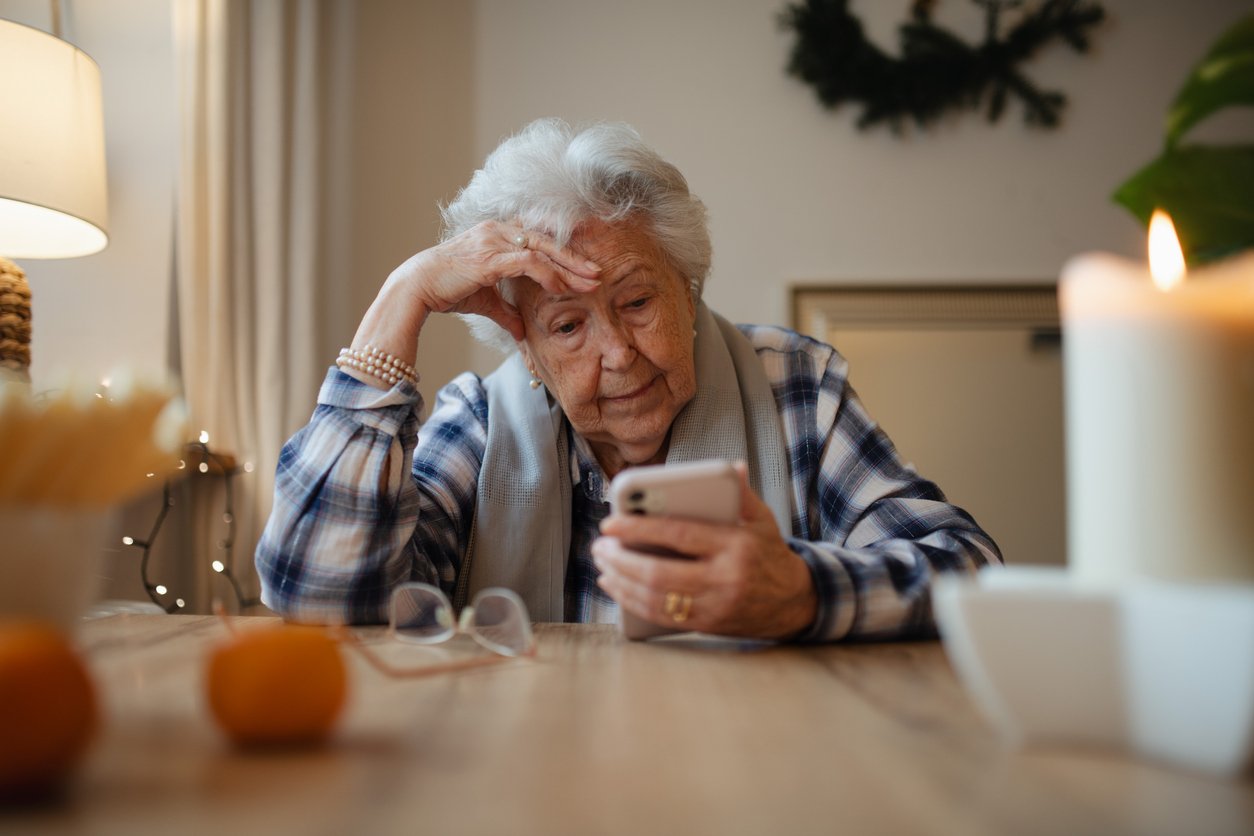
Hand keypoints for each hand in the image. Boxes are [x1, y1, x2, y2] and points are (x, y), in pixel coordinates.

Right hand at [345, 222, 600, 378]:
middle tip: (599, 275)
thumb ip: (506, 312)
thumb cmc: (447, 290)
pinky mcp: (490, 255)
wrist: (417, 288)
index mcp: (497, 233)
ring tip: (589, 283)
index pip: (539, 239)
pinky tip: (561, 287)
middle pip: (547, 242)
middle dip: (575, 259)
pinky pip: (528, 261)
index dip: (564, 253)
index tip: (585, 269)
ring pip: (542, 250)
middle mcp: (498, 230)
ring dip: (568, 267)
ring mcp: (494, 239)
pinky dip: (548, 273)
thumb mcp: (485, 301)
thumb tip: (522, 330)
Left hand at [592, 463, 817, 639]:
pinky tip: (616, 586)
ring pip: (655, 598)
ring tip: (602, 564)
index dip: (639, 529)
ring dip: (621, 582)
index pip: (679, 535)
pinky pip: (660, 616)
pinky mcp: (707, 625)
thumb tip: (732, 466)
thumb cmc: (768, 553)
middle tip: (599, 547)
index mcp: (735, 545)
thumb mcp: (762, 519)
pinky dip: (632, 602)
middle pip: (659, 573)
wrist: (794, 602)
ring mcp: (714, 606)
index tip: (609, 523)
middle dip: (621, 559)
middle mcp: (724, 578)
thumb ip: (742, 493)